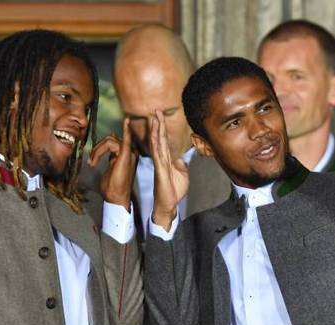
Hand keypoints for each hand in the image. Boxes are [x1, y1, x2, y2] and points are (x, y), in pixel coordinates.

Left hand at [88, 118, 136, 210]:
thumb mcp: (109, 167)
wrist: (116, 198)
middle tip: (91, 162)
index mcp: (126, 154)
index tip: (97, 149)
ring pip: (110, 140)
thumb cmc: (112, 187)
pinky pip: (125, 140)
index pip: (114, 141)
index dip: (103, 144)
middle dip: (97, 149)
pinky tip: (127, 121)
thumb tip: (110, 139)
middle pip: (110, 139)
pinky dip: (126, 130)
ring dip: (97, 150)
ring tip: (93, 163)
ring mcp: (130, 154)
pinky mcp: (126, 156)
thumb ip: (109, 154)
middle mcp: (130, 152)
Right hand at [150, 110, 188, 229]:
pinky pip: (157, 154)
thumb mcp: (182, 174)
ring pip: (156, 143)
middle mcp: (161, 159)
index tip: (160, 116)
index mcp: (166, 159)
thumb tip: (180, 157)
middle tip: (155, 110)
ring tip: (153, 117)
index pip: (164, 140)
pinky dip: (155, 144)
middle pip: (159, 138)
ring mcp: (160, 163)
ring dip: (155, 130)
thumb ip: (180, 164)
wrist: (168, 205)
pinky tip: (154, 135)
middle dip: (158, 124)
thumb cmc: (173, 191)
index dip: (162, 128)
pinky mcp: (160, 170)